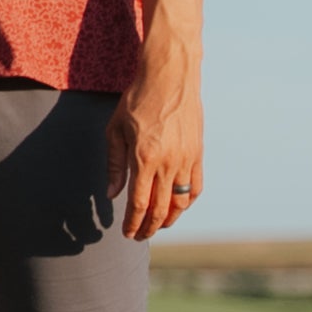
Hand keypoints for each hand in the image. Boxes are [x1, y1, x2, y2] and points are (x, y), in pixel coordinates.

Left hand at [105, 43, 202, 240]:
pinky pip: (195, 187)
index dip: (132, 223)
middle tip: (140, 235)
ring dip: (169, 219)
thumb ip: (114, 164)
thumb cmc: (137, 99)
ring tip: (158, 226)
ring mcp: (186, 159)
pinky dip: (186, 202)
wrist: (169, 76)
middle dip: (149, 227)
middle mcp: (168, 163)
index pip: (139, 204)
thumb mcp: (116, 129)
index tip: (127, 233)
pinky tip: (177, 207)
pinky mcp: (198, 153)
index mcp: (144, 158)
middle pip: (160, 209)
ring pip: (180, 202)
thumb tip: (113, 194)